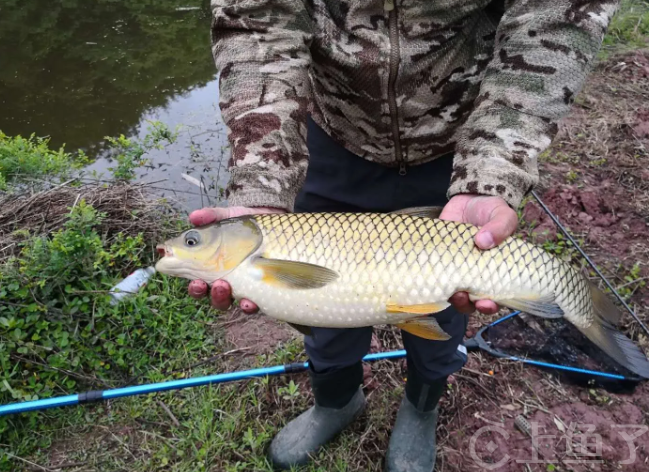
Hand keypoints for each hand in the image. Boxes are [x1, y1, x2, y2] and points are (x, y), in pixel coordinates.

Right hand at [186, 206, 285, 312]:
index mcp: (212, 267)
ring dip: (223, 299)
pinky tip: (249, 301)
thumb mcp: (230, 216)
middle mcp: (226, 281)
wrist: (278, 225)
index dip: (195, 287)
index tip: (195, 281)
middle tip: (211, 284)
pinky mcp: (261, 290)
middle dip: (209, 294)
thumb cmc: (247, 224)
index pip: (198, 283)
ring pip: (229, 302)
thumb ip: (212, 216)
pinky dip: (248, 306)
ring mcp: (244, 287)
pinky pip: (252, 305)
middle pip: (212, 297)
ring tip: (225, 287)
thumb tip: (194, 217)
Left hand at [440, 194, 517, 315]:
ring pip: (450, 293)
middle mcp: (473, 275)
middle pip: (470, 301)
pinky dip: (431, 279)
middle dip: (467, 304)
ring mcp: (453, 268)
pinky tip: (431, 277)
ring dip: (450, 297)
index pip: (494, 297)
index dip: (490, 305)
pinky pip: (433, 274)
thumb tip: (484, 241)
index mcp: (493, 271)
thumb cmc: (491, 211)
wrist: (469, 199)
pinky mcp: (437, 259)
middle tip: (464, 297)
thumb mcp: (503, 215)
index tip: (487, 303)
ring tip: (450, 290)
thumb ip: (500, 227)